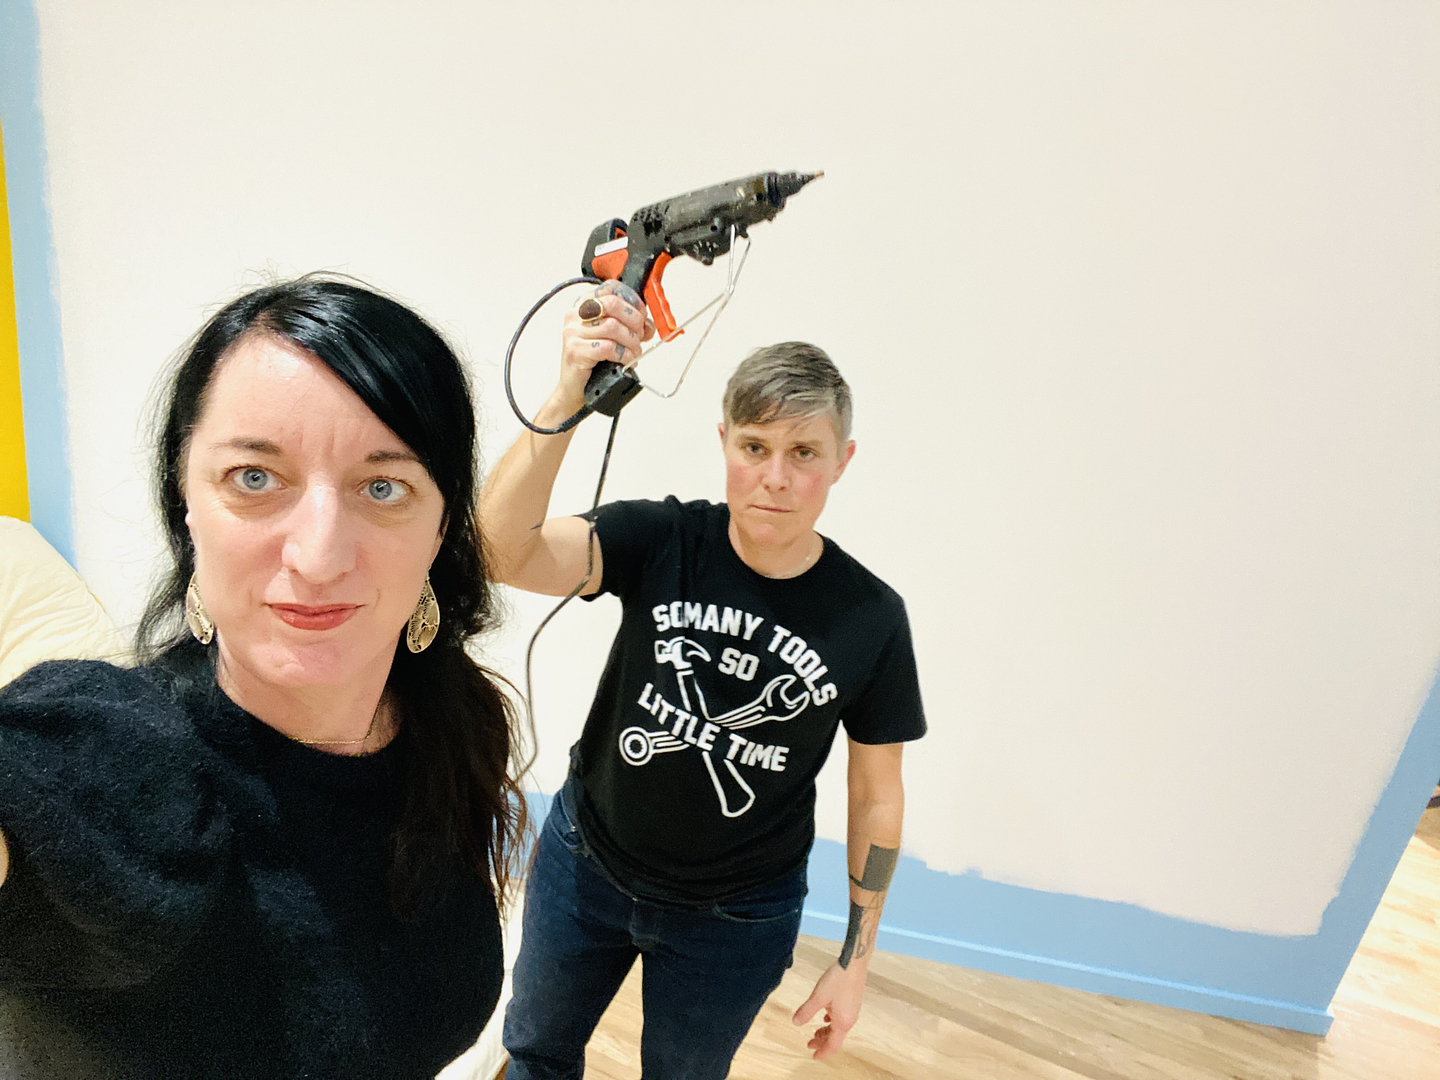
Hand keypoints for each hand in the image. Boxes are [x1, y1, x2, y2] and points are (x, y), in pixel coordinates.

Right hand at [555, 280, 653, 409]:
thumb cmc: (593, 362)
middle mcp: (576, 316)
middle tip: (640, 336)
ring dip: (631, 342)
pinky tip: (625, 360)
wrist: (574, 388)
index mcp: (584, 306)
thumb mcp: (611, 337)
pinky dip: (623, 355)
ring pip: (613, 327)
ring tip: (633, 353)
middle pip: (613, 305)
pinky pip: (608, 347)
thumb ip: (628, 325)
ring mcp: (573, 333)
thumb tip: (648, 324)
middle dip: (634, 321)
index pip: (611, 288)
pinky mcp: (575, 351)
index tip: (642, 315)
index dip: (632, 300)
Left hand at [791, 960, 867, 1059]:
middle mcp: (850, 1019)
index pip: (833, 1045)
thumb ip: (806, 1011)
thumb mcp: (818, 996)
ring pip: (838, 1027)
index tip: (813, 1056)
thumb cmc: (838, 979)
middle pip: (836, 1037)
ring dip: (826, 1031)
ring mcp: (852, 1011)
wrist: (854, 963)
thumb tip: (796, 1023)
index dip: (823, 1052)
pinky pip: (841, 1018)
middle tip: (809, 1043)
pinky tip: (825, 1015)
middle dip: (822, 1041)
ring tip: (815, 1030)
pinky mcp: (852, 1002)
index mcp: (843, 1022)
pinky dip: (831, 1021)